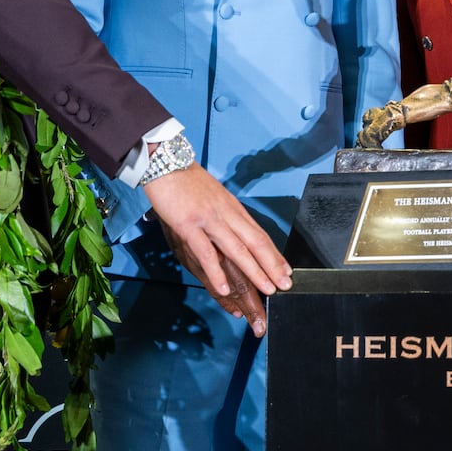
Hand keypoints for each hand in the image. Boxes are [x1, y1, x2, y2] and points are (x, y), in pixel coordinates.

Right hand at [145, 165, 292, 335]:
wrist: (165, 162)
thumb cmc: (187, 181)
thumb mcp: (214, 197)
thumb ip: (225, 215)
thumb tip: (235, 232)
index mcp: (233, 208)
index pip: (259, 233)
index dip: (274, 254)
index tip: (286, 270)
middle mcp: (226, 213)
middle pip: (256, 242)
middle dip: (273, 266)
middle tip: (285, 284)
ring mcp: (209, 219)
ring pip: (238, 249)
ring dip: (255, 271)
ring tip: (267, 289)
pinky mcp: (188, 225)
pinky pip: (206, 252)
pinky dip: (216, 271)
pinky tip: (224, 287)